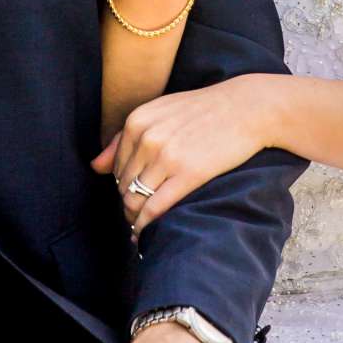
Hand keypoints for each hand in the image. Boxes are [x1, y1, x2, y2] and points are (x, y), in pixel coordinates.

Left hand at [93, 77, 276, 232]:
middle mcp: (147, 138)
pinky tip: (143, 233)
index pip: (116, 166)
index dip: (122, 184)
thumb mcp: (160, 112)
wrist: (246, 109)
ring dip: (134, 217)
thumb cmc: (204, 111)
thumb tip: (95, 167)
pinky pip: (155, 208)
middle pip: (123, 184)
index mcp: (137, 121)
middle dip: (128, 202)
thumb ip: (124, 138)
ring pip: (135, 199)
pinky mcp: (188, 175)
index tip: (132, 194)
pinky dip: (145, 225)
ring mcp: (167, 157)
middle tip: (137, 213)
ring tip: (139, 225)